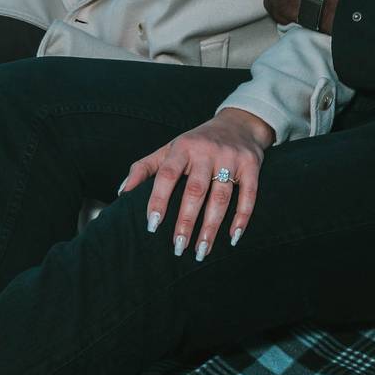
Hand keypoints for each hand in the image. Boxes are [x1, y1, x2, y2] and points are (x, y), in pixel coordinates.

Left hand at [117, 108, 272, 257]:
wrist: (239, 123)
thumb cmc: (196, 143)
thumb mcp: (169, 149)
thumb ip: (144, 168)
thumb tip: (123, 193)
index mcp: (182, 147)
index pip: (167, 175)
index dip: (158, 200)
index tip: (152, 226)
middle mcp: (206, 151)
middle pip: (195, 190)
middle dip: (186, 221)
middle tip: (178, 248)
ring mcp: (230, 157)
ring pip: (221, 196)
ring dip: (212, 226)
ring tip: (202, 251)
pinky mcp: (251, 165)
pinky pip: (248, 194)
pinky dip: (242, 217)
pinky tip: (233, 237)